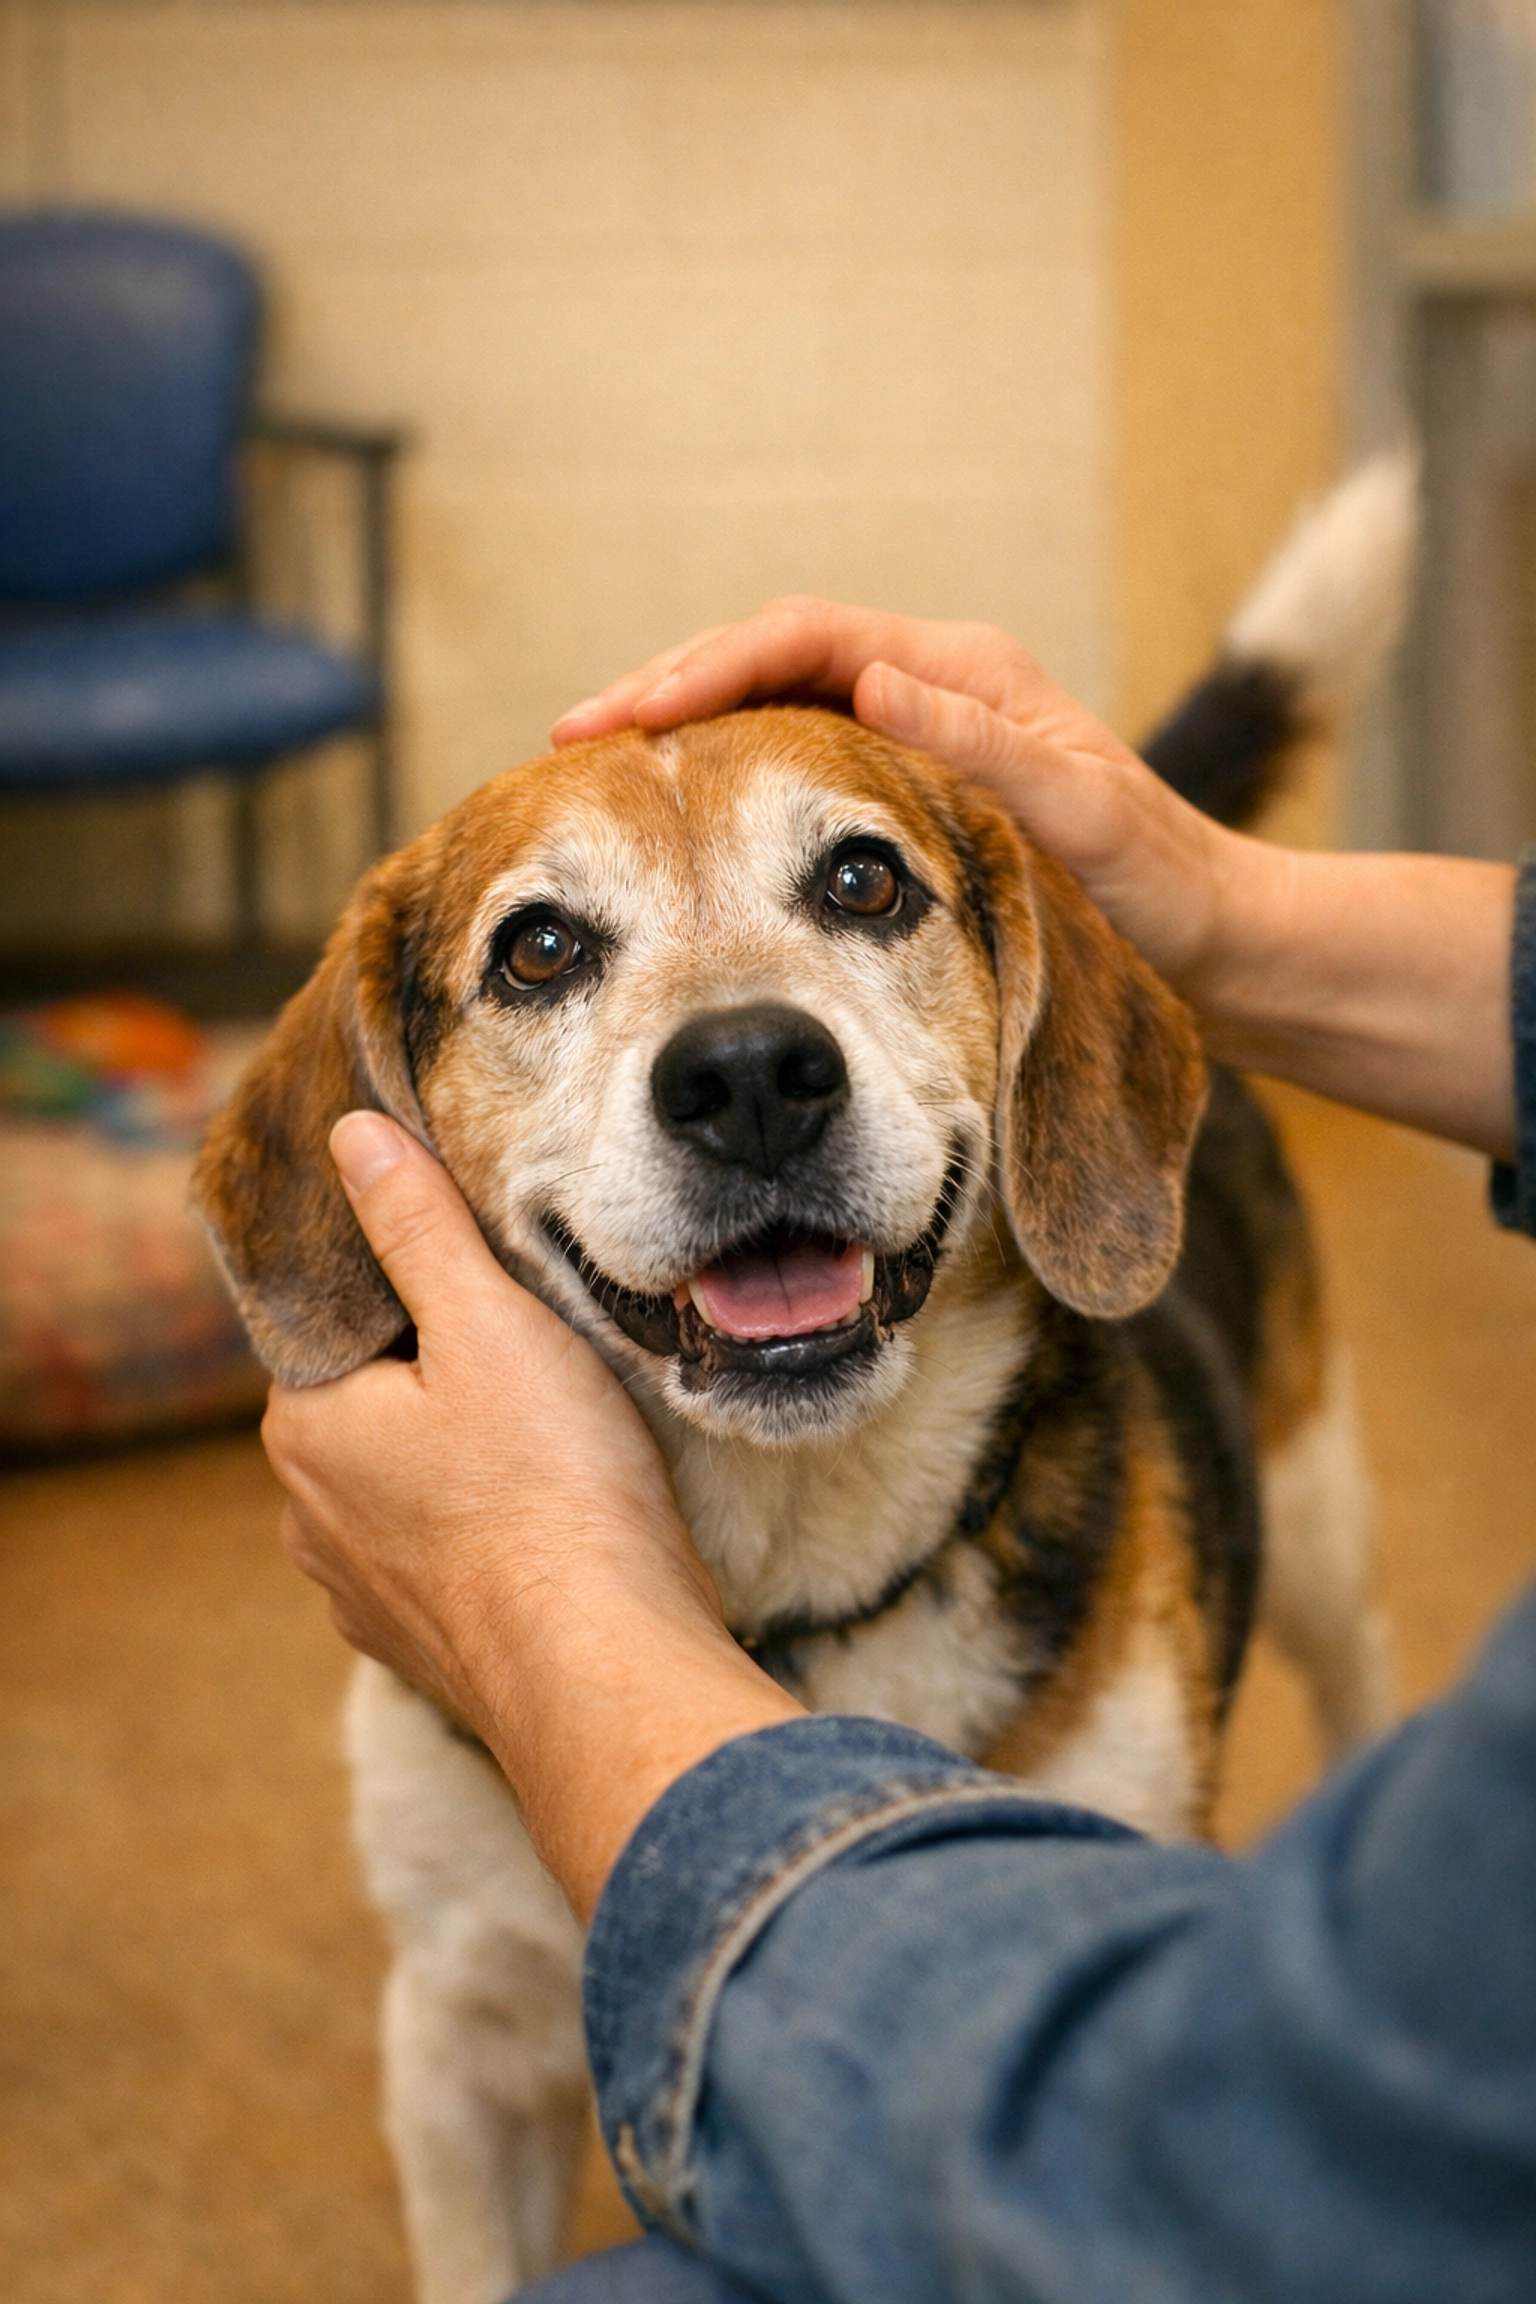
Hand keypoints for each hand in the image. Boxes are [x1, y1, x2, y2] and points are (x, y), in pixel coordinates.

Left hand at [263, 1111, 799, 1918]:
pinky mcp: (422, 1645)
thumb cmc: (553, 1488)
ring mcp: (360, 1591)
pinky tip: (552, 1521)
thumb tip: (351, 1138)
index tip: (489, 1288)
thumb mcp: (490, 1322)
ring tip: (557, 1443)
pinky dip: (486, 1534)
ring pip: (409, 1486)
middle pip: (375, 1404)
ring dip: (466, 1462)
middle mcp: (310, 1512)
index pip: (341, 1321)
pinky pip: (445, 1558)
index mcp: (306, 1422)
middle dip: (444, 1378)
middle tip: (540, 1357)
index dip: (418, 1292)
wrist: (604, 1666)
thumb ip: (418, 1228)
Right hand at [553, 598, 1516, 1158]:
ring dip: (689, 741)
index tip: (617, 720)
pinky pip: (797, 777)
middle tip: (569, 742)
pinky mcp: (912, 802)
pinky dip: (730, 791)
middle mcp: (936, 692)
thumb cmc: (1161, 892)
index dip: (701, 670)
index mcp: (967, 674)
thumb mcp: (1078, 822)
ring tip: (598, 781)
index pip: (803, 639)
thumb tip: (869, 684)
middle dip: (666, 697)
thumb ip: (980, 752)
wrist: (1222, 947)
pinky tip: (684, 835)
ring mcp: (920, 744)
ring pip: (775, 716)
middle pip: (769, 664)